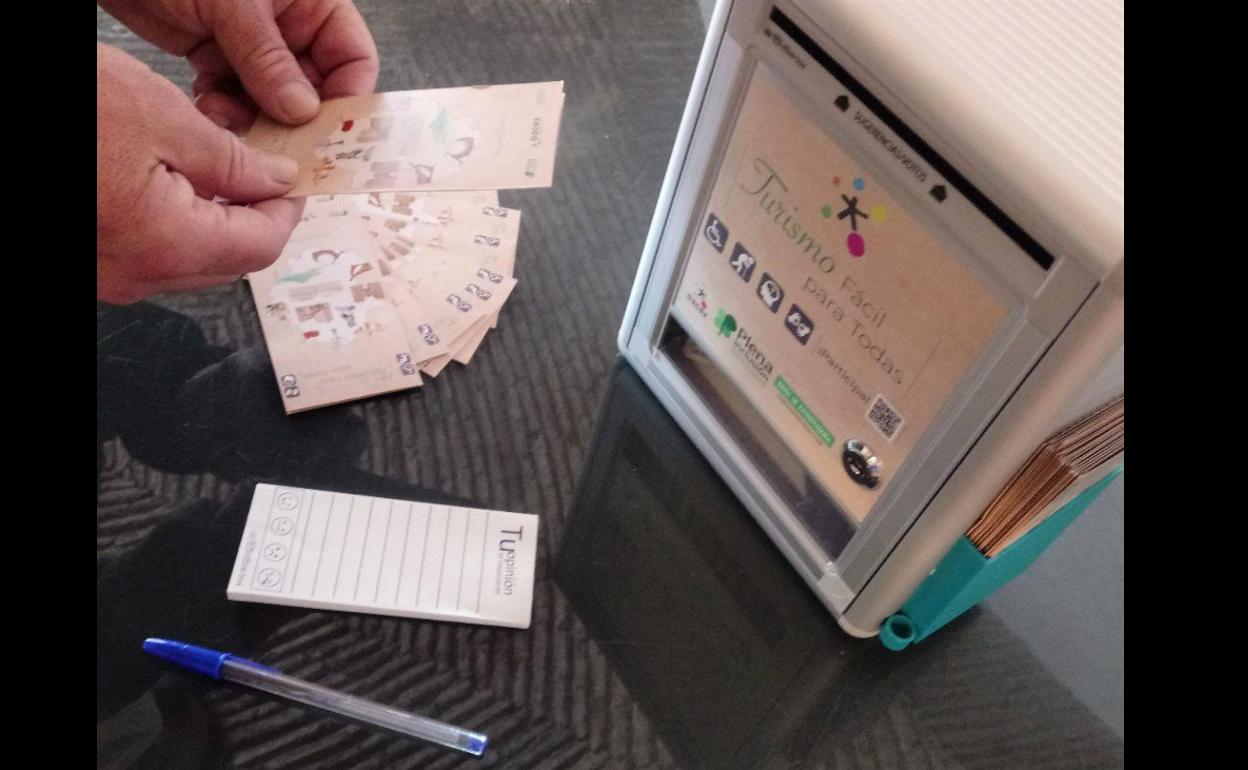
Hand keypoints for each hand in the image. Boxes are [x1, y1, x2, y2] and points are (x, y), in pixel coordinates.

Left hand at [97, 0, 378, 130]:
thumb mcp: (234, 5)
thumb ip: (269, 60)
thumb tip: (303, 111)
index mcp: (312, 3)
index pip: (353, 59)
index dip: (347, 97)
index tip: (330, 131)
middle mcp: (290, 26)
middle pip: (314, 89)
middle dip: (295, 118)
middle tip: (280, 145)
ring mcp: (255, 45)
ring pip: (273, 102)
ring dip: (255, 120)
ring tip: (231, 121)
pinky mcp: (220, 57)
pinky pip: (235, 99)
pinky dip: (224, 111)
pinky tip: (208, 106)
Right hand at [97, 43, 304, 303]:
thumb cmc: (68, 109)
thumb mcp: (162, 118)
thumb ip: (233, 161)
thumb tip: (277, 181)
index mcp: (164, 243)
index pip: (260, 248)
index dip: (287, 211)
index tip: (295, 179)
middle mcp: (134, 274)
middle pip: (227, 262)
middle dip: (254, 218)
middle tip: (264, 170)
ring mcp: (105, 275)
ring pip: (187, 260)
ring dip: (213, 221)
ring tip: (217, 168)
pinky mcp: (87, 262)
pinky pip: (148, 252)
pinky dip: (173, 222)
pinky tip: (169, 181)